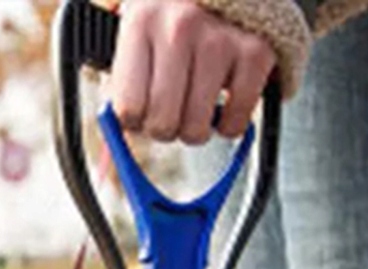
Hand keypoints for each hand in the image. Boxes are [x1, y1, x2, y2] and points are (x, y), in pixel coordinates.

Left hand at [109, 0, 275, 144]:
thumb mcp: (138, 32)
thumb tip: (111, 152)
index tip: (142, 109)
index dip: (134, 121)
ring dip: (194, 129)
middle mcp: (180, 27)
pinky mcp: (256, 53)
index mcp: (141, 20)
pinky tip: (225, 100)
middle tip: (171, 109)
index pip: (127, 109)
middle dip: (164, 129)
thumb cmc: (172, 17)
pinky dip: (229, 124)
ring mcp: (220, 39)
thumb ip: (122, 83)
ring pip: (196, 130)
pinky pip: (234, 123)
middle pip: (162, 124)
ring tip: (196, 102)